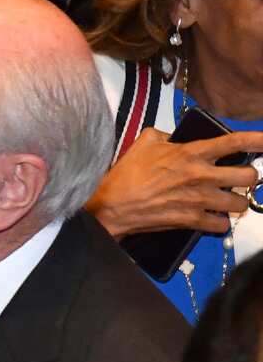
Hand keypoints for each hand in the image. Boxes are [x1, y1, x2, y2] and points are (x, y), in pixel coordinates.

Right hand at [86, 128, 262, 236]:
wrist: (113, 205)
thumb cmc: (126, 173)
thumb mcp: (144, 142)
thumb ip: (167, 136)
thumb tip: (177, 139)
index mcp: (191, 153)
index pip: (234, 143)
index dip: (258, 140)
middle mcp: (202, 176)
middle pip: (249, 176)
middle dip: (250, 177)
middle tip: (239, 178)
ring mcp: (200, 200)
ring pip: (241, 203)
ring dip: (236, 201)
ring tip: (226, 199)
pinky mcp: (193, 221)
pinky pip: (222, 225)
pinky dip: (219, 222)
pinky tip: (211, 218)